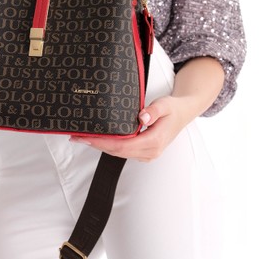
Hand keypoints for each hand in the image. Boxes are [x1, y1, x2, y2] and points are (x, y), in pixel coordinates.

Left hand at [70, 95, 190, 161]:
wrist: (183, 114)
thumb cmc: (173, 108)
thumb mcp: (165, 104)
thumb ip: (154, 110)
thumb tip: (142, 117)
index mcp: (155, 141)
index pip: (123, 145)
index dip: (103, 142)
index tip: (87, 137)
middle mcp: (150, 151)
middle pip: (118, 152)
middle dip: (96, 145)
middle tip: (77, 137)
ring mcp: (147, 154)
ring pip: (119, 154)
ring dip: (101, 147)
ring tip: (82, 138)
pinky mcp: (144, 152)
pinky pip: (123, 152)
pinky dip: (109, 147)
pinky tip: (98, 140)